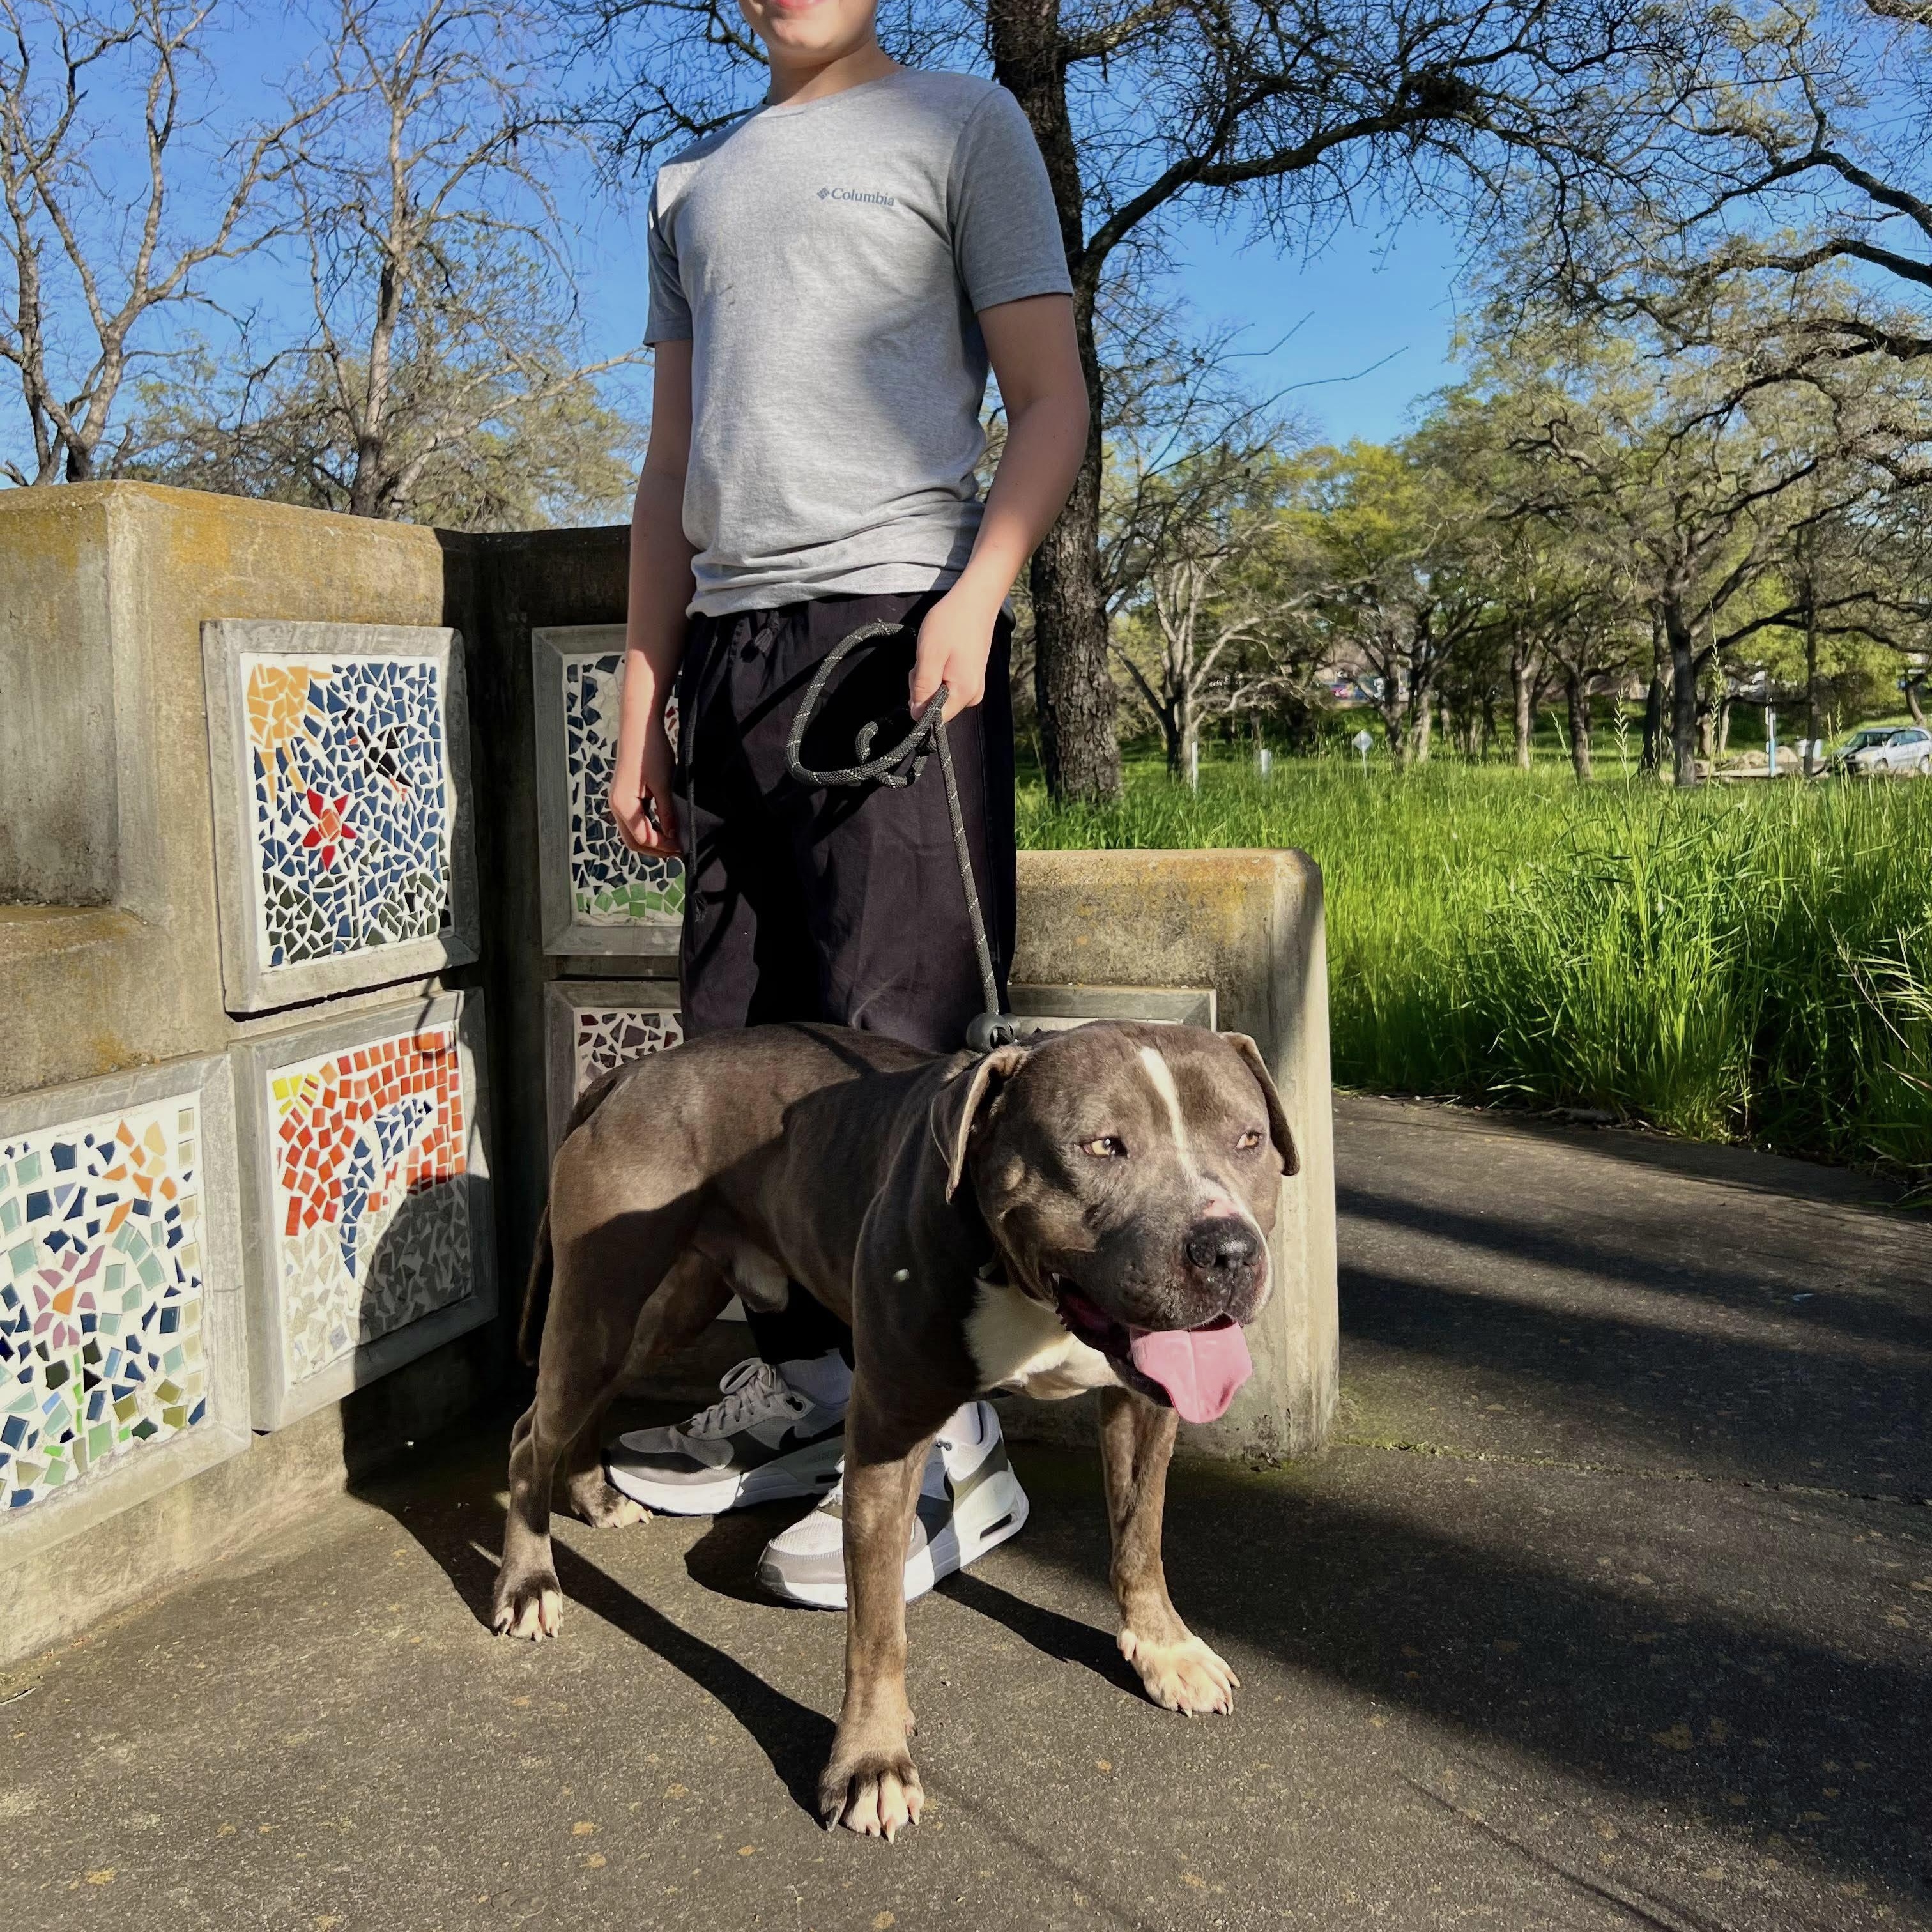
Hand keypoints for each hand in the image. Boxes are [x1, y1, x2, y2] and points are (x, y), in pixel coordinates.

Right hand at [609, 714, 680, 857]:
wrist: (639, 727)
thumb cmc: (651, 751)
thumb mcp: (664, 785)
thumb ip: (667, 813)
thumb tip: (672, 835)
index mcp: (624, 805)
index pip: (644, 838)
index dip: (664, 847)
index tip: (683, 848)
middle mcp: (616, 806)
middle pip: (634, 841)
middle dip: (656, 849)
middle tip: (678, 851)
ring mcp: (618, 801)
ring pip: (633, 832)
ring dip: (652, 839)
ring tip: (674, 841)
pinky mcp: (623, 795)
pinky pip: (634, 820)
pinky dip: (648, 828)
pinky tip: (664, 827)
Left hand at [909, 587, 995, 722]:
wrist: (976, 600)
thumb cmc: (951, 623)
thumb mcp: (929, 655)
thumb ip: (922, 689)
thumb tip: (916, 715)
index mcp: (964, 693)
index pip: (934, 718)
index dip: (919, 701)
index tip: (920, 675)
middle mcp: (973, 696)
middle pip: (936, 707)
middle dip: (922, 687)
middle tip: (927, 658)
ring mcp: (974, 687)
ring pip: (939, 695)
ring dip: (929, 677)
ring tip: (937, 653)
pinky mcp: (972, 677)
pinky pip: (947, 685)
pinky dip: (938, 672)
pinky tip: (943, 654)